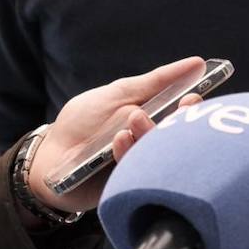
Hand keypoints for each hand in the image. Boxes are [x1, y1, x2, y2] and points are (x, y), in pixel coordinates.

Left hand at [29, 56, 205, 212]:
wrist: (51, 157)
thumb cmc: (84, 121)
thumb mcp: (119, 93)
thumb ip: (156, 81)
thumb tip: (198, 63)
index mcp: (156, 120)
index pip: (184, 113)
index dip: (191, 106)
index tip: (193, 97)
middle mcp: (154, 144)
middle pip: (179, 136)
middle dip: (181, 122)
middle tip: (181, 109)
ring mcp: (141, 165)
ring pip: (161, 153)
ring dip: (151, 133)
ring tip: (136, 117)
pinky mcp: (128, 185)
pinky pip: (138, 169)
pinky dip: (130, 150)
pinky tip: (120, 137)